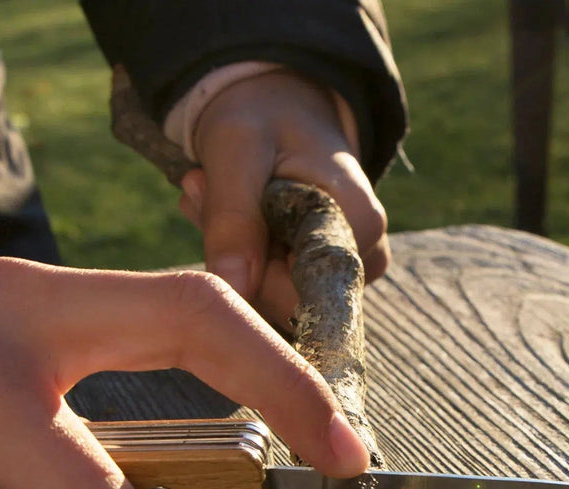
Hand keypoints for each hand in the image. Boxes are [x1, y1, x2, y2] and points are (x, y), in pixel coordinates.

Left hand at [178, 69, 389, 327]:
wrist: (277, 105)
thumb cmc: (262, 115)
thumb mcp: (236, 150)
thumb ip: (233, 219)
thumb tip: (234, 292)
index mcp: (359, 224)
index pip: (299, 295)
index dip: (248, 269)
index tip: (216, 202)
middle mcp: (365, 257)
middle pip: (284, 302)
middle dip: (233, 254)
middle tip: (202, 188)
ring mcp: (346, 272)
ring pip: (271, 299)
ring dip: (229, 252)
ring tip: (214, 191)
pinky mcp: (322, 278)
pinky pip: (269, 292)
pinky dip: (238, 258)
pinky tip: (229, 213)